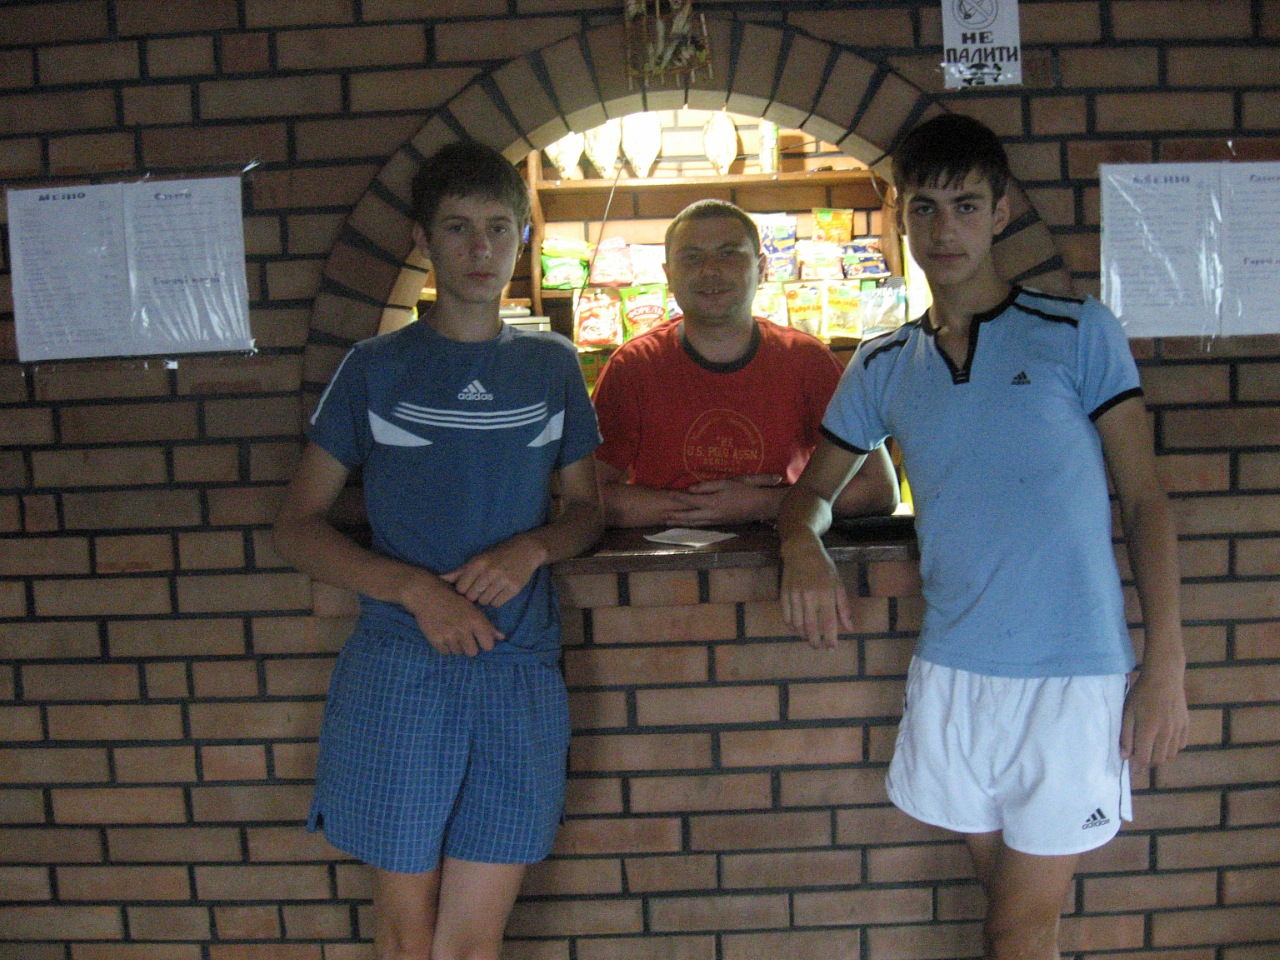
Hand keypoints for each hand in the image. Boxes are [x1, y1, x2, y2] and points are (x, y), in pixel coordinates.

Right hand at [398, 570, 504, 656]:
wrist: (425, 594)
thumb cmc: (452, 598)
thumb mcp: (472, 607)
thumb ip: (487, 625)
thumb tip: (501, 638)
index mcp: (476, 620)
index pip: (488, 645)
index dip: (484, 643)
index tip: (479, 639)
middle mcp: (464, 629)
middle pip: (473, 653)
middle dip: (469, 647)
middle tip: (463, 636)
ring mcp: (449, 635)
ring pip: (458, 653)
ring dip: (456, 645)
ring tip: (450, 632)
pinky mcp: (436, 639)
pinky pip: (445, 652)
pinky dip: (444, 646)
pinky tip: (442, 633)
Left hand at [441, 534, 545, 607]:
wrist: (526, 550)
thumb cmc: (497, 555)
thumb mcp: (478, 559)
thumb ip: (459, 572)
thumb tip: (439, 579)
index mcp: (478, 563)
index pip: (461, 588)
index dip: (464, 589)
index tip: (469, 585)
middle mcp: (489, 571)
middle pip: (472, 596)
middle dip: (474, 595)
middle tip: (481, 588)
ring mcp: (503, 580)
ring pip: (484, 601)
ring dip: (485, 598)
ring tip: (491, 588)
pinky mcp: (514, 588)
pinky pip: (497, 603)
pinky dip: (496, 600)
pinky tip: (500, 590)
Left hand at [663, 475, 786, 525]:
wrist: (758, 506)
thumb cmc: (743, 491)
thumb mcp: (725, 483)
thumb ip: (707, 486)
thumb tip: (690, 490)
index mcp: (711, 503)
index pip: (690, 501)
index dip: (678, 498)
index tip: (667, 495)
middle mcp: (711, 515)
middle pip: (688, 517)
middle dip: (675, 516)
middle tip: (662, 516)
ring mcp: (715, 521)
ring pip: (694, 523)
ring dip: (680, 522)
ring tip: (669, 521)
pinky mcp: (720, 524)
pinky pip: (701, 525)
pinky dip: (691, 524)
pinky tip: (687, 523)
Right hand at [779, 538, 852, 648]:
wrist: (801, 551)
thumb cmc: (823, 568)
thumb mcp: (838, 584)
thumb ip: (844, 608)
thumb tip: (850, 629)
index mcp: (826, 595)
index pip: (829, 624)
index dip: (830, 639)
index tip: (832, 648)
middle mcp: (809, 598)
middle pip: (811, 629)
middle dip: (816, 643)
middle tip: (820, 647)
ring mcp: (794, 597)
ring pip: (797, 626)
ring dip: (804, 636)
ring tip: (810, 638)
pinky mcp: (784, 596)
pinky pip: (786, 618)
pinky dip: (792, 627)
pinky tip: (798, 628)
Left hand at [1120, 669, 1188, 770]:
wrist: (1164, 677)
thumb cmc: (1141, 693)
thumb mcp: (1127, 711)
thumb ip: (1126, 735)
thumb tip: (1125, 756)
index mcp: (1149, 728)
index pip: (1144, 757)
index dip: (1136, 767)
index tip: (1131, 771)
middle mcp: (1166, 732)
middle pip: (1158, 760)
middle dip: (1147, 763)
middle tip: (1138, 758)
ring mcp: (1178, 729)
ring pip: (1170, 755)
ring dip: (1159, 756)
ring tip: (1150, 749)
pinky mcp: (1186, 726)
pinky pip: (1180, 746)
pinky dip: (1171, 748)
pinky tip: (1163, 741)